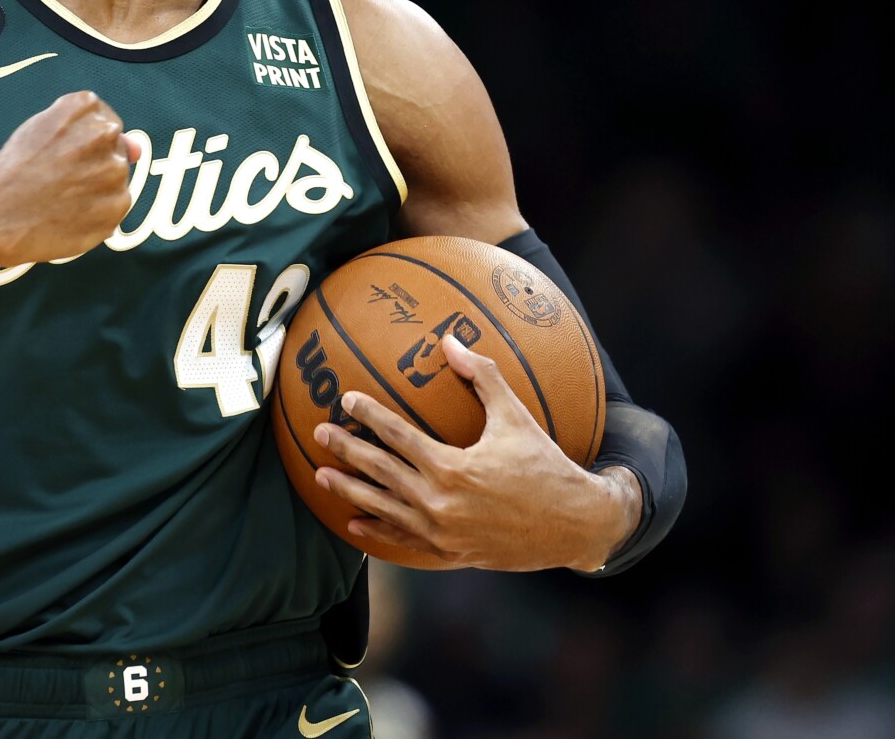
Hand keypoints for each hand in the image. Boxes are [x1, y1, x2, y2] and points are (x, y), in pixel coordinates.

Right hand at [0, 91, 143, 267]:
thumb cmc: (11, 171)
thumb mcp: (42, 132)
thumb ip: (92, 132)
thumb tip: (138, 149)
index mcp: (84, 106)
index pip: (103, 119)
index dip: (82, 141)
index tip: (62, 154)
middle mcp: (105, 133)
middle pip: (114, 149)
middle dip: (93, 164)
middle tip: (59, 179)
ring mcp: (113, 172)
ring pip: (116, 180)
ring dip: (96, 190)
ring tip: (60, 199)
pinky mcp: (115, 208)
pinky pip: (114, 210)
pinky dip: (96, 216)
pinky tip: (67, 216)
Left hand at [311, 333, 640, 571]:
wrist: (575, 525)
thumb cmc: (546, 465)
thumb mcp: (515, 416)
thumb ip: (482, 376)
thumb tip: (450, 340)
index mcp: (452, 468)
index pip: (397, 436)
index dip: (368, 415)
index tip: (346, 399)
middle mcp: (440, 504)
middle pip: (379, 472)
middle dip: (346, 450)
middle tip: (319, 434)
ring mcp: (443, 534)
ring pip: (384, 510)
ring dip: (350, 492)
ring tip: (321, 477)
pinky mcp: (451, 554)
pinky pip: (404, 543)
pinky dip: (378, 533)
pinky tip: (355, 525)